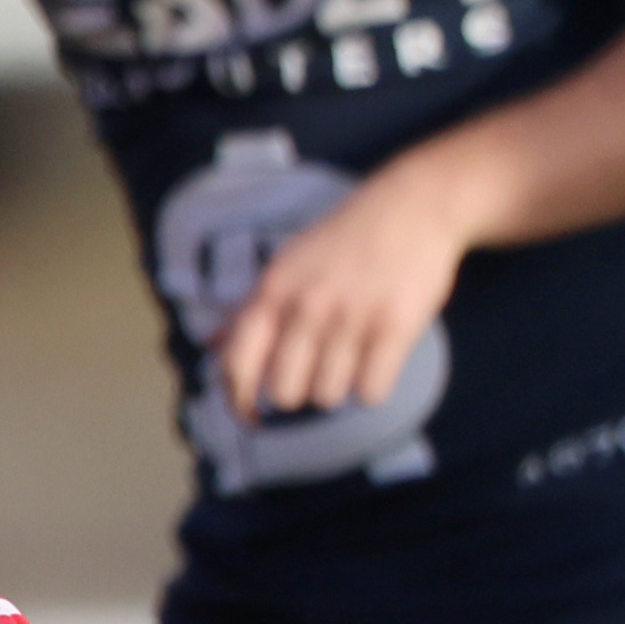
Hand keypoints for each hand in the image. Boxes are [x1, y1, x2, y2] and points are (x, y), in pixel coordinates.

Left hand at [211, 171, 476, 422]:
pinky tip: (378, 359)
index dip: (237, 401)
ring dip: (340, 385)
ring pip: (328, 397)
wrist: (412, 207)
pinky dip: (374, 386)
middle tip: (318, 368)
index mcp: (273, 291)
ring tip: (353, 352)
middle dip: (300, 390)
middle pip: (284, 393)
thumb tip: (212, 347)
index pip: (236, 364)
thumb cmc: (345, 240)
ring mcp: (350, 318)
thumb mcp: (287, 264)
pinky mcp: (394, 328)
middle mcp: (306, 306)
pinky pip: (370, 393)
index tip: (250, 416)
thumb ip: (250, 309)